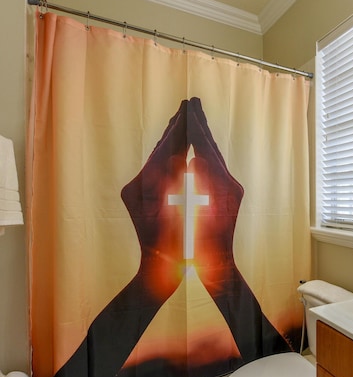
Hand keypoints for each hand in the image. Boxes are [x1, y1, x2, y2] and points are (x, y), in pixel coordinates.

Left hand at [121, 101, 189, 299]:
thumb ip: (187, 184)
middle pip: (161, 148)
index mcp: (149, 186)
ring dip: (171, 138)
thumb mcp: (187, 213)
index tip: (191, 108)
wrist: (159, 272)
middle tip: (188, 104)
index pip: (169, 148)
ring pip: (157, 157)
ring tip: (182, 119)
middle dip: (176, 127)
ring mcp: (136, 190)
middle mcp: (138, 184)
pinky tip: (177, 148)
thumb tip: (186, 158)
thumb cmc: (180, 250)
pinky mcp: (138, 197)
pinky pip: (156, 170)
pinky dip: (168, 155)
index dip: (182, 127)